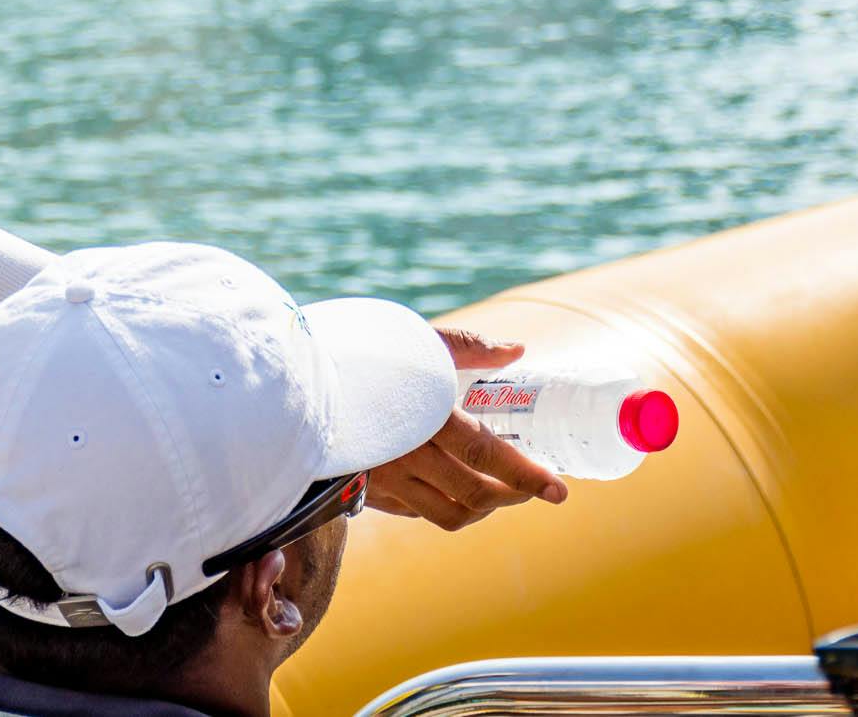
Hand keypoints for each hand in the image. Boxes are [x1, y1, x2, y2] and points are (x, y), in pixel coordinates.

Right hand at [365, 327, 567, 530]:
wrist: (298, 386)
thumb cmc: (363, 357)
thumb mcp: (416, 343)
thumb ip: (470, 347)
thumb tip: (518, 350)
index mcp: (424, 415)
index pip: (488, 454)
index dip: (527, 475)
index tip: (559, 488)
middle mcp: (407, 454)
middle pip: (475, 493)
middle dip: (514, 496)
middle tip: (535, 486)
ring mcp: (386, 480)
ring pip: (450, 514)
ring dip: (484, 509)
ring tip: (502, 493)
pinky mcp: (369, 493)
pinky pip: (420, 513)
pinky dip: (448, 507)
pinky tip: (457, 490)